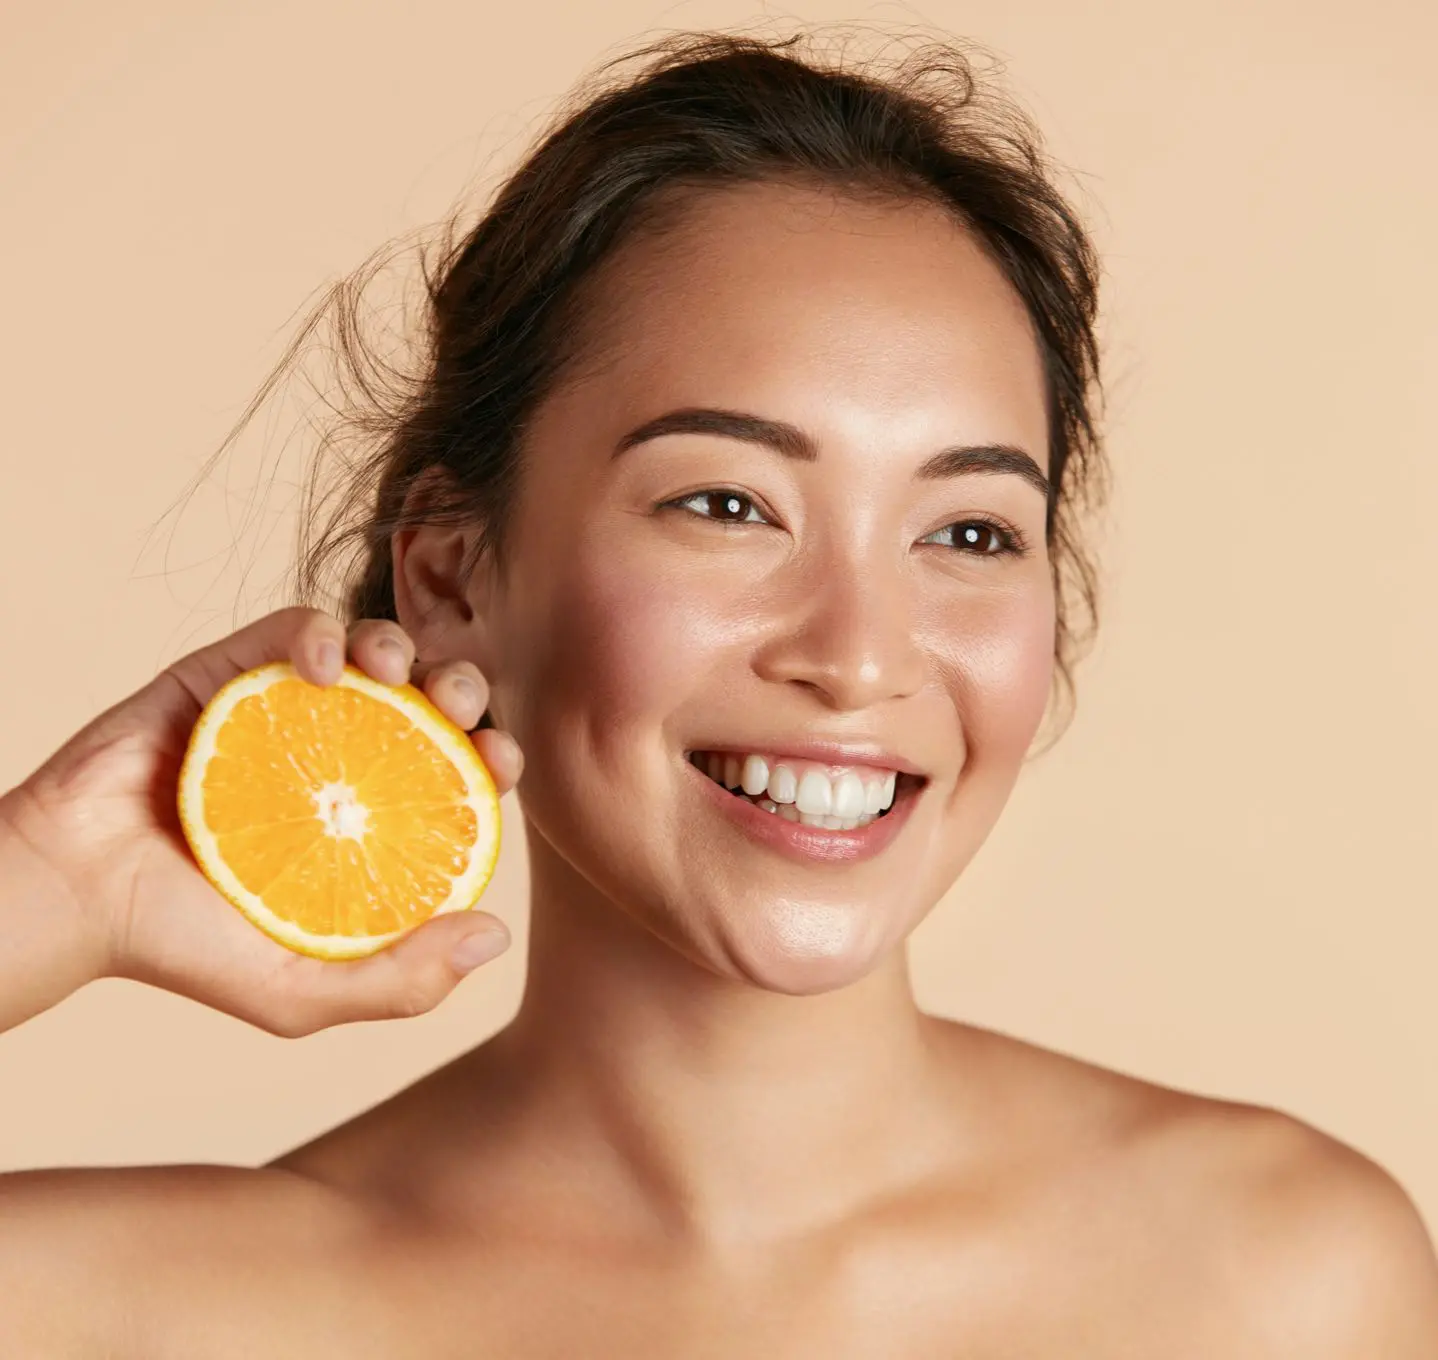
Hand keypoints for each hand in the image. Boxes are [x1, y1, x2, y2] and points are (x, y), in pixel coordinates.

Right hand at [1, 607, 522, 1035]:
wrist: (72, 900)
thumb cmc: (184, 949)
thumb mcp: (301, 990)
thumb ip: (400, 981)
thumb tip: (496, 935)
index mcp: (369, 818)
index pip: (456, 773)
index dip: (493, 756)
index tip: (502, 761)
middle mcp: (338, 758)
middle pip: (427, 701)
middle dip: (461, 689)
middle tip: (459, 710)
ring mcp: (286, 711)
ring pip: (371, 650)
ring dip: (401, 647)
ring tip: (397, 673)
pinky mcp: (227, 675)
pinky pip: (290, 630)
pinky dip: (318, 633)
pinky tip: (326, 665)